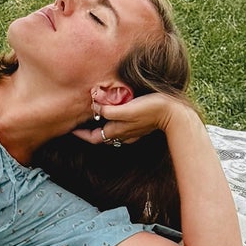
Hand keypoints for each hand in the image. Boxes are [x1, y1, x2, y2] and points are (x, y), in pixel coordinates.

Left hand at [73, 92, 187, 146]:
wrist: (175, 114)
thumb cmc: (151, 109)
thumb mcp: (127, 109)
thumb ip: (109, 110)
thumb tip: (95, 107)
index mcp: (117, 130)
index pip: (93, 137)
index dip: (80, 134)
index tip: (70, 129)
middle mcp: (123, 134)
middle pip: (101, 134)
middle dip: (90, 128)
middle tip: (81, 118)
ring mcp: (132, 131)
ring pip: (112, 130)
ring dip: (102, 123)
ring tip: (96, 112)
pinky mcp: (141, 126)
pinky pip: (123, 127)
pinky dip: (115, 121)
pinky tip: (116, 112)